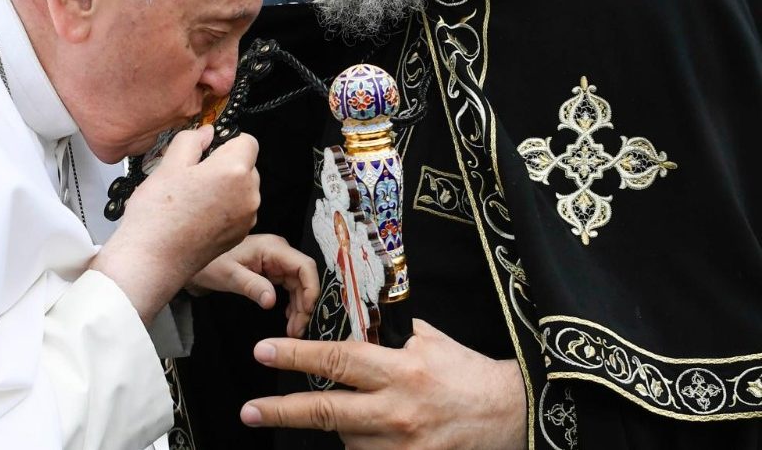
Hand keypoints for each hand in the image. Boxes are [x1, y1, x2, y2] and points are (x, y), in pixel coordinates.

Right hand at [92, 126, 260, 322]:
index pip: (247, 141)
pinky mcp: (239, 235)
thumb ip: (192, 140)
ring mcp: (246, 217)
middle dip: (224, 165)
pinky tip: (197, 214)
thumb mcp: (169, 164)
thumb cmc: (158, 215)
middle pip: (246, 166)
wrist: (152, 259)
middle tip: (192, 175)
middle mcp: (248, 195)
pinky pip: (238, 210)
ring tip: (192, 198)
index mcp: (234, 171)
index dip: (226, 141)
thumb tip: (205, 133)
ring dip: (224, 187)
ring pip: (242, 189)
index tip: (207, 149)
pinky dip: (223, 208)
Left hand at [186, 234, 318, 337]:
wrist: (196, 260)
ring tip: (293, 329)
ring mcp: (277, 261)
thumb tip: (272, 301)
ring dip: (300, 307)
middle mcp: (280, 252)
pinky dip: (292, 303)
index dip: (311, 289)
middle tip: (297, 330)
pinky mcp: (273, 270)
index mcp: (274, 248)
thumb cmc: (210, 264)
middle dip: (305, 304)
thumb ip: (251, 286)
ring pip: (299, 285)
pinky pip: (290, 287)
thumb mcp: (229, 276)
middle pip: (304, 278)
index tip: (307, 312)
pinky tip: (288, 317)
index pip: (305, 266)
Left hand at [240, 319, 527, 449]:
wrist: (514, 415)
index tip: (264, 352)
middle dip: (281, 410)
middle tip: (249, 409)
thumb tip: (355, 326)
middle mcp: (396, 410)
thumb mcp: (431, 342)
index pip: (337, 359)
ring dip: (338, 429)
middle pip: (326, 411)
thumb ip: (390, 337)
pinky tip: (363, 437)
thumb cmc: (469, 375)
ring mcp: (401, 446)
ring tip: (355, 416)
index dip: (296, 355)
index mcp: (400, 370)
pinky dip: (360, 446)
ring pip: (345, 440)